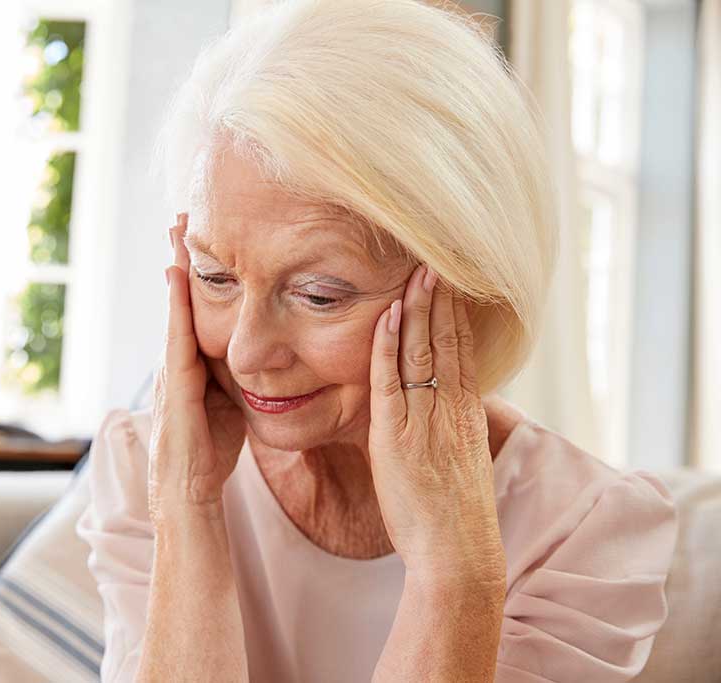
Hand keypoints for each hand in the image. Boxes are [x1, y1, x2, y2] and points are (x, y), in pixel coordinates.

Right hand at [147, 213, 247, 527]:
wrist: (189, 488)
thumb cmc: (212, 449)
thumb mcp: (232, 401)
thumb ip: (239, 375)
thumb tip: (263, 356)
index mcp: (194, 360)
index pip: (196, 306)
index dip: (199, 273)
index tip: (206, 237)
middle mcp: (177, 356)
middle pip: (181, 296)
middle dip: (181, 256)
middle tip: (184, 216)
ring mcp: (170, 365)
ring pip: (175, 305)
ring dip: (176, 266)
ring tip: (177, 229)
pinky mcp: (173, 379)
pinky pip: (175, 331)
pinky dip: (176, 301)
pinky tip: (178, 273)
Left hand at [367, 263, 505, 586]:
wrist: (458, 554)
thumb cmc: (455, 518)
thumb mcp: (461, 464)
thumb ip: (450, 432)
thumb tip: (442, 413)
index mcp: (467, 415)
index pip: (462, 352)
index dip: (456, 315)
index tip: (451, 283)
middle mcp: (451, 410)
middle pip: (446, 342)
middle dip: (439, 299)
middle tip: (434, 260)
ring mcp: (426, 420)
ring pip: (422, 352)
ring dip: (417, 309)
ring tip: (415, 272)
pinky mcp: (399, 436)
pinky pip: (392, 381)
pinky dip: (389, 345)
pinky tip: (386, 315)